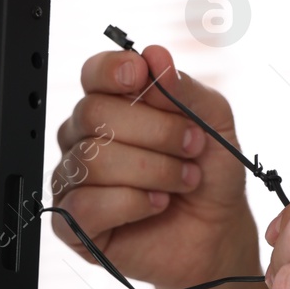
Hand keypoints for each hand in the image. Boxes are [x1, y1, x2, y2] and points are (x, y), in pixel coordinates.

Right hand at [49, 45, 255, 288]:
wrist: (217, 232)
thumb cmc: (209, 176)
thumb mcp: (214, 122)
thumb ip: (184, 89)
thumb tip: (154, 56)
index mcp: (112, 105)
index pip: (93, 74)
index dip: (111, 70)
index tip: (139, 75)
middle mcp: (84, 138)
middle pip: (94, 114)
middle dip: (154, 131)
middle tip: (191, 146)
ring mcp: (73, 180)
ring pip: (92, 160)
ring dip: (152, 170)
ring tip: (183, 182)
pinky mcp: (72, 223)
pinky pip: (85, 204)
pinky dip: (131, 203)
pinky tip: (156, 204)